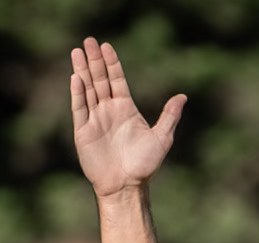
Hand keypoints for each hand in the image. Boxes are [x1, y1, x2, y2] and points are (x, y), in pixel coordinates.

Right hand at [71, 37, 185, 199]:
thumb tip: (182, 97)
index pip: (117, 79)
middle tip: (89, 40)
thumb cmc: (144, 165)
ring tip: (77, 51)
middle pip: (100, 79)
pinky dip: (77, 93)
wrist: (126, 186)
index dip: (112, 63)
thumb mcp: (161, 138)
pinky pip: (79, 108)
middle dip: (94, 60)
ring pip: (87, 89)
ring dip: (82, 70)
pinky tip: (76, 77)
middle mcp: (109, 110)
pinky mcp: (83, 131)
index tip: (107, 46)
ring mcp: (95, 119)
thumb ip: (169, 116)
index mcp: (125, 108)